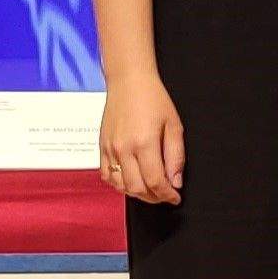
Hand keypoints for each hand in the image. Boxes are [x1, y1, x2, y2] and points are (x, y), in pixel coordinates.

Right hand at [100, 76, 185, 204]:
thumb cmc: (152, 98)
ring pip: (120, 186)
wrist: (128, 81)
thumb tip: (176, 181)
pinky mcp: (101, 147)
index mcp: (144, 143)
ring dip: (137, 193)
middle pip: (137, 188)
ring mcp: (110, 149)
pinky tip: (131, 181)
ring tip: (150, 189)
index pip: (155, 182)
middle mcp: (124, 149)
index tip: (175, 197)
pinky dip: (119, 184)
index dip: (167, 195)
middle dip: (154, 198)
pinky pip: (106, 176)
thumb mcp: (174, 124)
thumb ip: (176, 156)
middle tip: (165, 195)